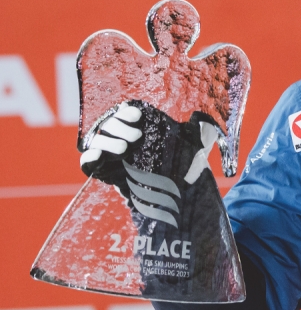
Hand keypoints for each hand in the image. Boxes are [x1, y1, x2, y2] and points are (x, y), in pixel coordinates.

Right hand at [80, 102, 216, 186]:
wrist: (176, 196)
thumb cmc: (184, 167)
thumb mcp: (194, 148)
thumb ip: (200, 133)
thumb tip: (204, 120)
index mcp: (141, 127)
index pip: (126, 113)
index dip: (128, 113)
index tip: (138, 116)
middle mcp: (124, 137)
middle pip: (110, 125)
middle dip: (119, 127)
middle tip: (137, 138)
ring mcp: (112, 154)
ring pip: (99, 141)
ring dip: (107, 142)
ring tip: (125, 150)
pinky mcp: (104, 171)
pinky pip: (88, 162)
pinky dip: (89, 158)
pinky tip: (97, 158)